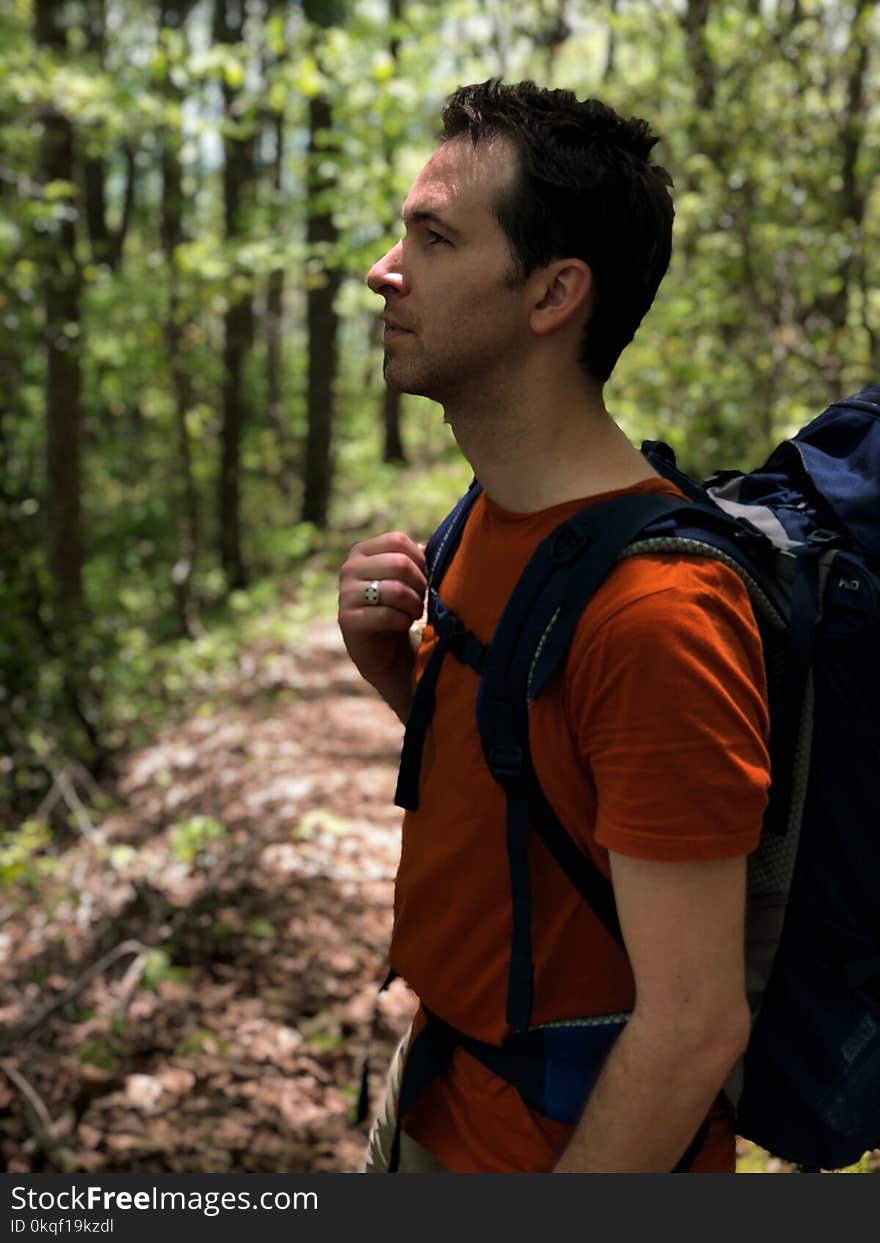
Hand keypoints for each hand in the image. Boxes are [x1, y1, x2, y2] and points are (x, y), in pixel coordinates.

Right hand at [338, 531, 427, 720]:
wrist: (384, 651)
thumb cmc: (399, 608)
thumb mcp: (406, 579)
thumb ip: (415, 559)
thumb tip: (436, 547)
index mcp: (362, 552)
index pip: (397, 541)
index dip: (420, 560)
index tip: (425, 578)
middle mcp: (349, 569)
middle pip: (399, 564)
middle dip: (420, 585)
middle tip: (421, 600)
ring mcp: (345, 594)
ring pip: (395, 590)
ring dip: (414, 605)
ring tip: (414, 613)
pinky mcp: (347, 620)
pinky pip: (385, 615)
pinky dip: (403, 621)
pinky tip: (404, 624)